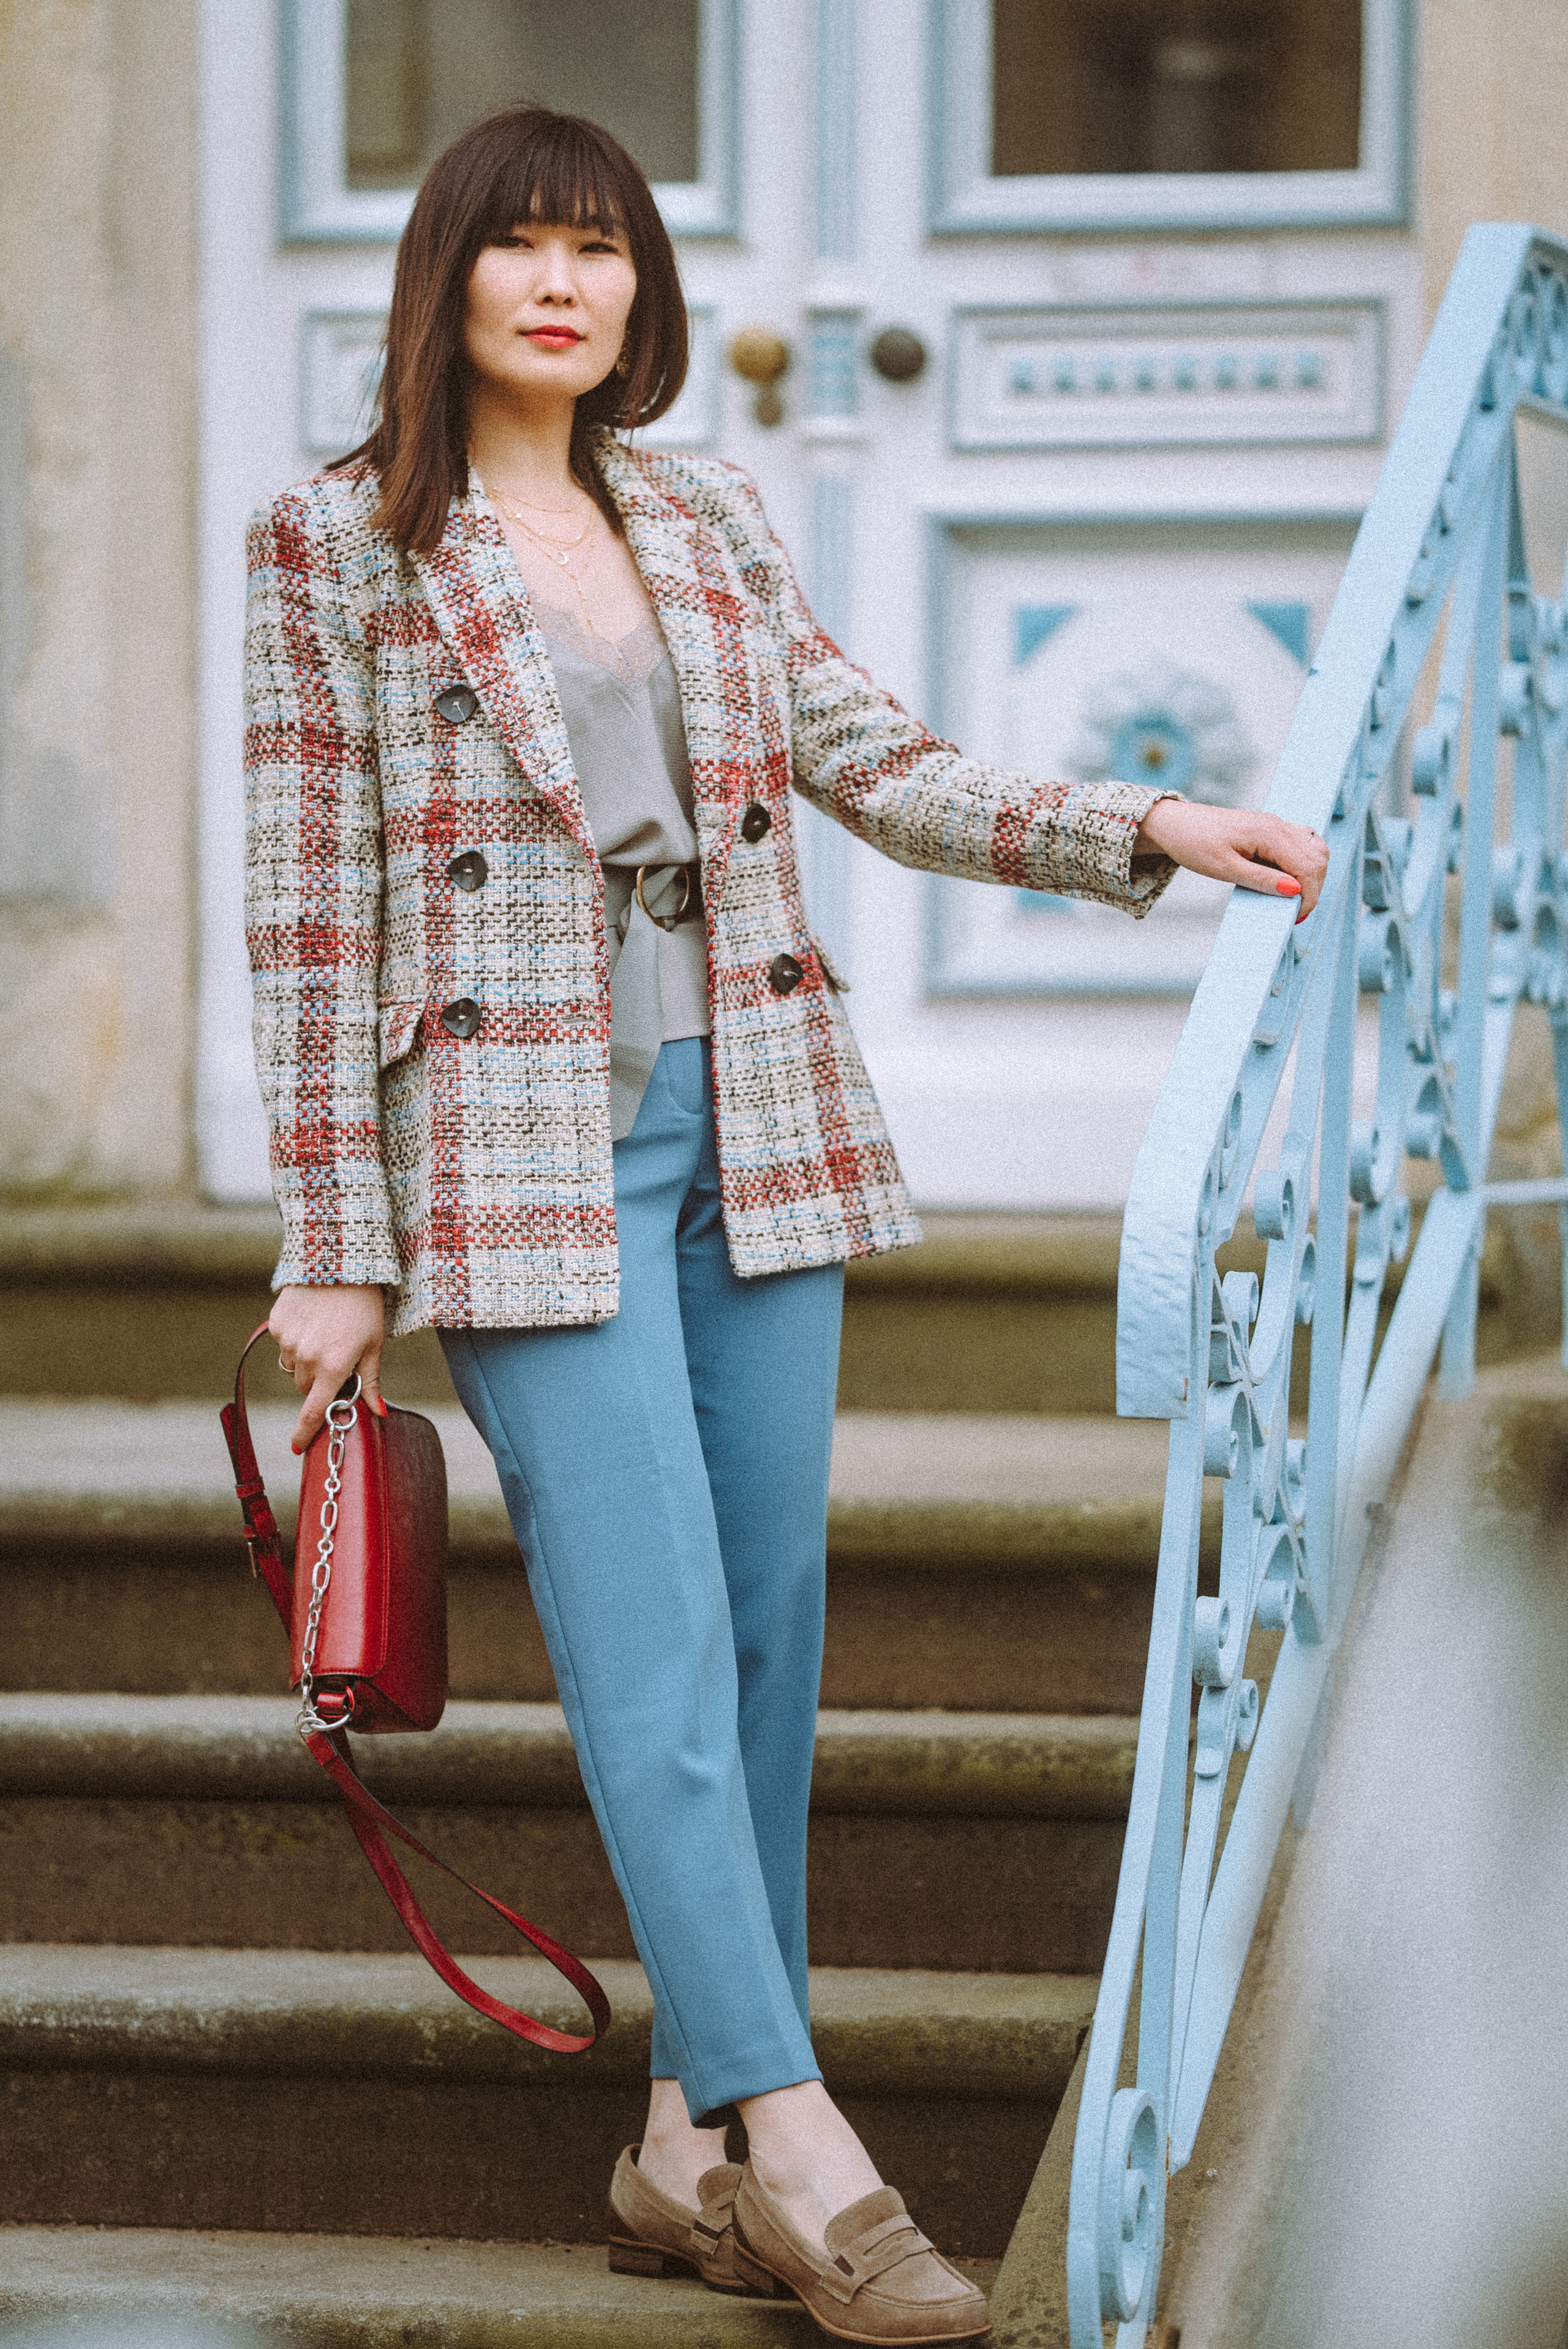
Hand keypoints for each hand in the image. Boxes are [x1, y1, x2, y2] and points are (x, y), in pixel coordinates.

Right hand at [269, 1285, 386, 1453]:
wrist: (340, 1262)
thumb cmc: (365, 1306)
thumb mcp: (374, 1344)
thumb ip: (371, 1381)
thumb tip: (378, 1414)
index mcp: (334, 1366)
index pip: (314, 1411)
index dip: (305, 1432)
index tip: (297, 1448)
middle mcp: (307, 1357)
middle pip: (306, 1388)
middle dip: (319, 1381)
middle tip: (336, 1358)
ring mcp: (288, 1340)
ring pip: (293, 1367)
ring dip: (306, 1360)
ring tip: (325, 1333)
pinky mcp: (277, 1323)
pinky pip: (283, 1344)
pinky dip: (295, 1339)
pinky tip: (311, 1320)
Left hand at [1134, 799, 1329, 920]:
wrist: (1175, 823)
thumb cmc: (1194, 844)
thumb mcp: (1224, 868)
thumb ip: (1261, 879)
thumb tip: (1295, 890)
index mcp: (1269, 833)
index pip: (1308, 867)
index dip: (1309, 896)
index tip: (1295, 918)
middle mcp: (1278, 824)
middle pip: (1318, 858)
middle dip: (1314, 888)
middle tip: (1295, 914)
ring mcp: (1276, 824)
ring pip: (1315, 849)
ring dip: (1312, 876)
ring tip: (1293, 899)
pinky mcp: (1271, 829)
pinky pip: (1301, 844)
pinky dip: (1303, 864)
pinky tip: (1287, 881)